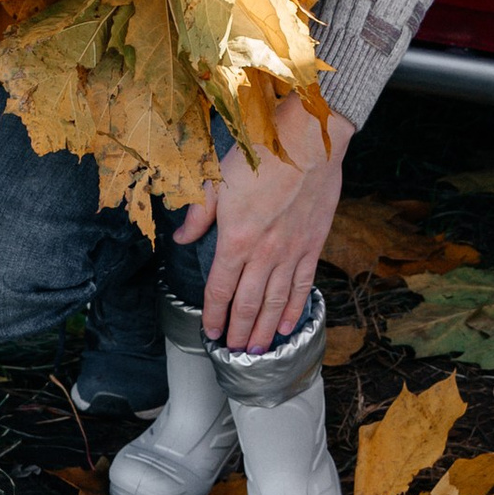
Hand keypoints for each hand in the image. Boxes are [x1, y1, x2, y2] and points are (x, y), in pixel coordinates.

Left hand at [177, 105, 354, 353]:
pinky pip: (302, 286)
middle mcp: (263, 253)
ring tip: (256, 350)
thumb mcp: (216, 180)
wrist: (306, 144)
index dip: (213, 314)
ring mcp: (290, 252)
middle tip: (232, 350)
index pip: (219, 288)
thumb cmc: (258, 156)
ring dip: (263, 329)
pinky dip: (294, 309)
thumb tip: (181, 237)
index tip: (210, 331)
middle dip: (237, 330)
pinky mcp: (312, 246)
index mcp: (235, 239)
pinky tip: (287, 326)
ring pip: (275, 302)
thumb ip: (199, 214)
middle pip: (246, 303)